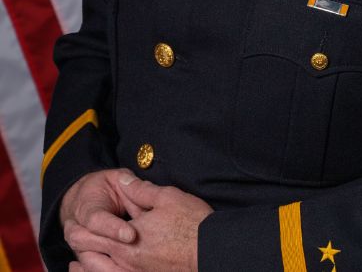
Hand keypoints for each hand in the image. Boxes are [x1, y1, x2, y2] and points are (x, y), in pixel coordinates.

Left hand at [65, 175, 212, 271]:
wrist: (210, 251)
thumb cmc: (191, 223)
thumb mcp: (167, 198)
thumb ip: (140, 190)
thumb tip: (122, 180)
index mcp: (131, 239)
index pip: (98, 234)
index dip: (83, 230)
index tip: (71, 225)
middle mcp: (129, 261)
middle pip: (96, 257)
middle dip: (82, 247)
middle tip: (70, 238)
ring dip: (88, 268)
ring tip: (76, 265)